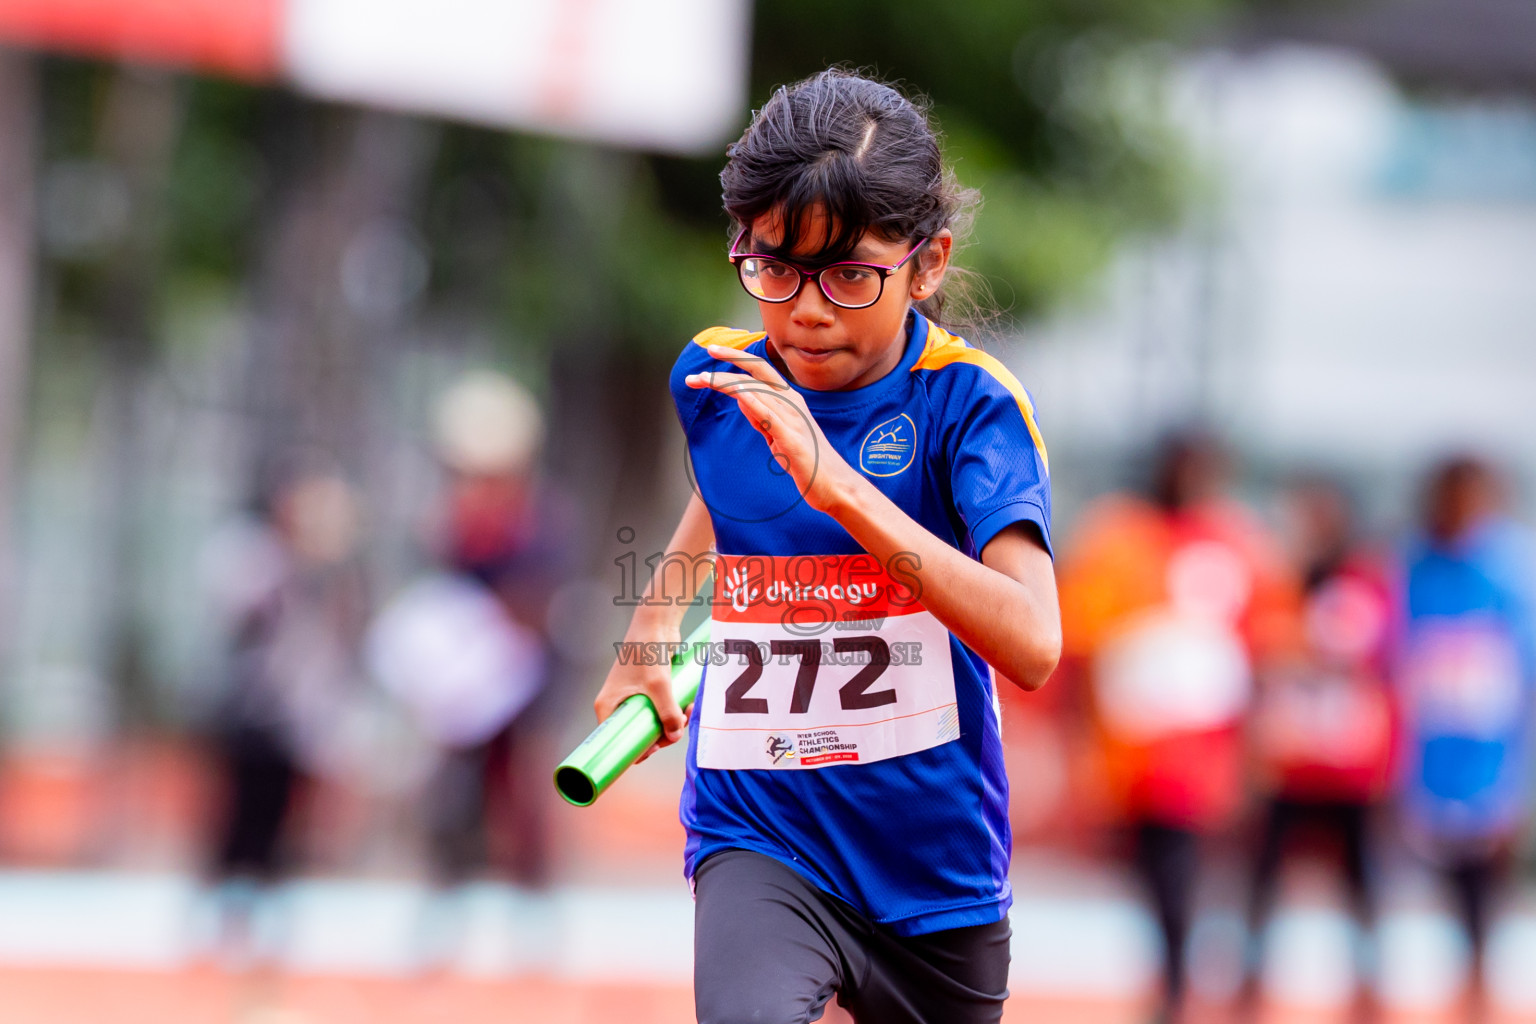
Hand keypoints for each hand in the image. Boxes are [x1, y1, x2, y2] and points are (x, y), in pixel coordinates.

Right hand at [594, 618, 688, 760]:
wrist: (656, 622)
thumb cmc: (648, 650)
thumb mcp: (658, 685)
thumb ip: (667, 712)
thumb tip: (675, 736)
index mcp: (608, 706)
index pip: (616, 740)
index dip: (635, 750)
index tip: (657, 749)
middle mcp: (617, 703)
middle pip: (638, 733)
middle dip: (662, 734)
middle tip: (679, 726)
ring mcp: (633, 697)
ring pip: (652, 722)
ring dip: (672, 722)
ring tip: (688, 711)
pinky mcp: (648, 690)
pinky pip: (660, 709)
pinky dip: (673, 711)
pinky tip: (688, 705)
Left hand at [685, 344, 857, 513]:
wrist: (834, 485)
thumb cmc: (806, 461)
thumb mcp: (777, 434)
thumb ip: (760, 416)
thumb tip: (741, 397)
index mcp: (789, 399)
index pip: (760, 370)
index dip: (737, 357)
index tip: (713, 349)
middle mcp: (792, 403)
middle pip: (758, 371)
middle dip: (732, 357)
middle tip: (708, 348)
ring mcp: (793, 419)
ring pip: (757, 391)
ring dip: (728, 383)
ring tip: (703, 377)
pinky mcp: (791, 439)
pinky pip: (770, 417)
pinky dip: (754, 403)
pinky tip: (738, 393)